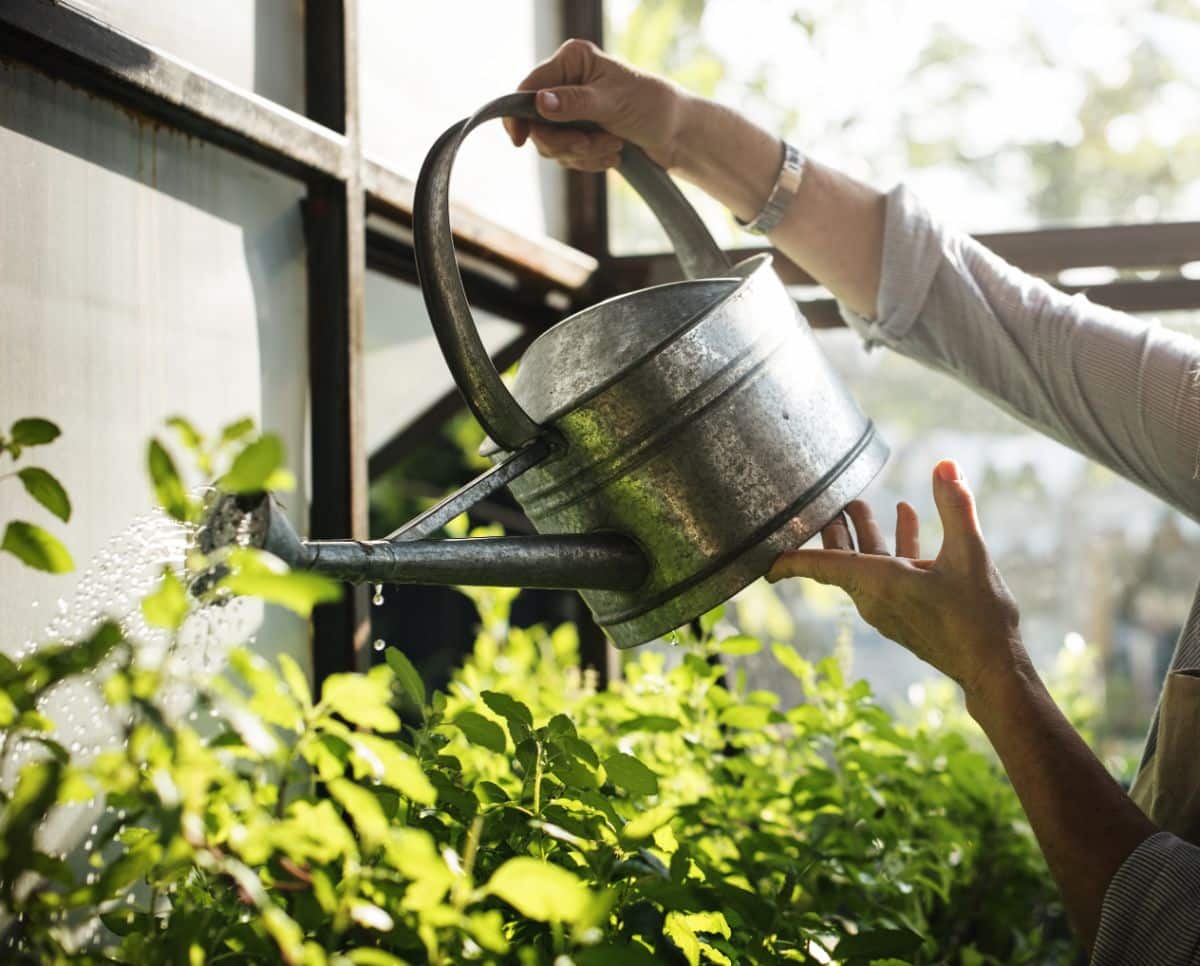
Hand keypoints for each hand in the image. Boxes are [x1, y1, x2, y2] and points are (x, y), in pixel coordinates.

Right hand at [503, 39, 686, 170]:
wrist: (677, 132)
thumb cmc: (651, 105)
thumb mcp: (612, 103)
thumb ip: (574, 103)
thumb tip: (539, 103)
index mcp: (572, 61)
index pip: (528, 88)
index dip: (519, 115)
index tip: (520, 140)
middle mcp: (567, 83)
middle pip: (538, 124)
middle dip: (565, 142)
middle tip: (589, 145)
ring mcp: (571, 110)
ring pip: (553, 145)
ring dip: (583, 153)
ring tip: (613, 146)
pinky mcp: (579, 133)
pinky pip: (568, 157)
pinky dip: (589, 161)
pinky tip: (613, 155)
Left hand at [767, 459, 1028, 699]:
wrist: (993, 669)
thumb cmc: (979, 618)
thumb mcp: (971, 555)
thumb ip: (956, 508)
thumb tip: (945, 465)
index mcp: (878, 583)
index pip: (820, 565)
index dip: (790, 558)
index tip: (764, 559)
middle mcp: (875, 596)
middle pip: (839, 556)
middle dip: (831, 526)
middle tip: (821, 498)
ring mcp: (888, 606)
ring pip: (864, 561)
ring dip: (864, 532)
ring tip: (860, 503)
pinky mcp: (904, 610)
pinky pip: (887, 571)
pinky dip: (893, 546)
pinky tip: (906, 515)